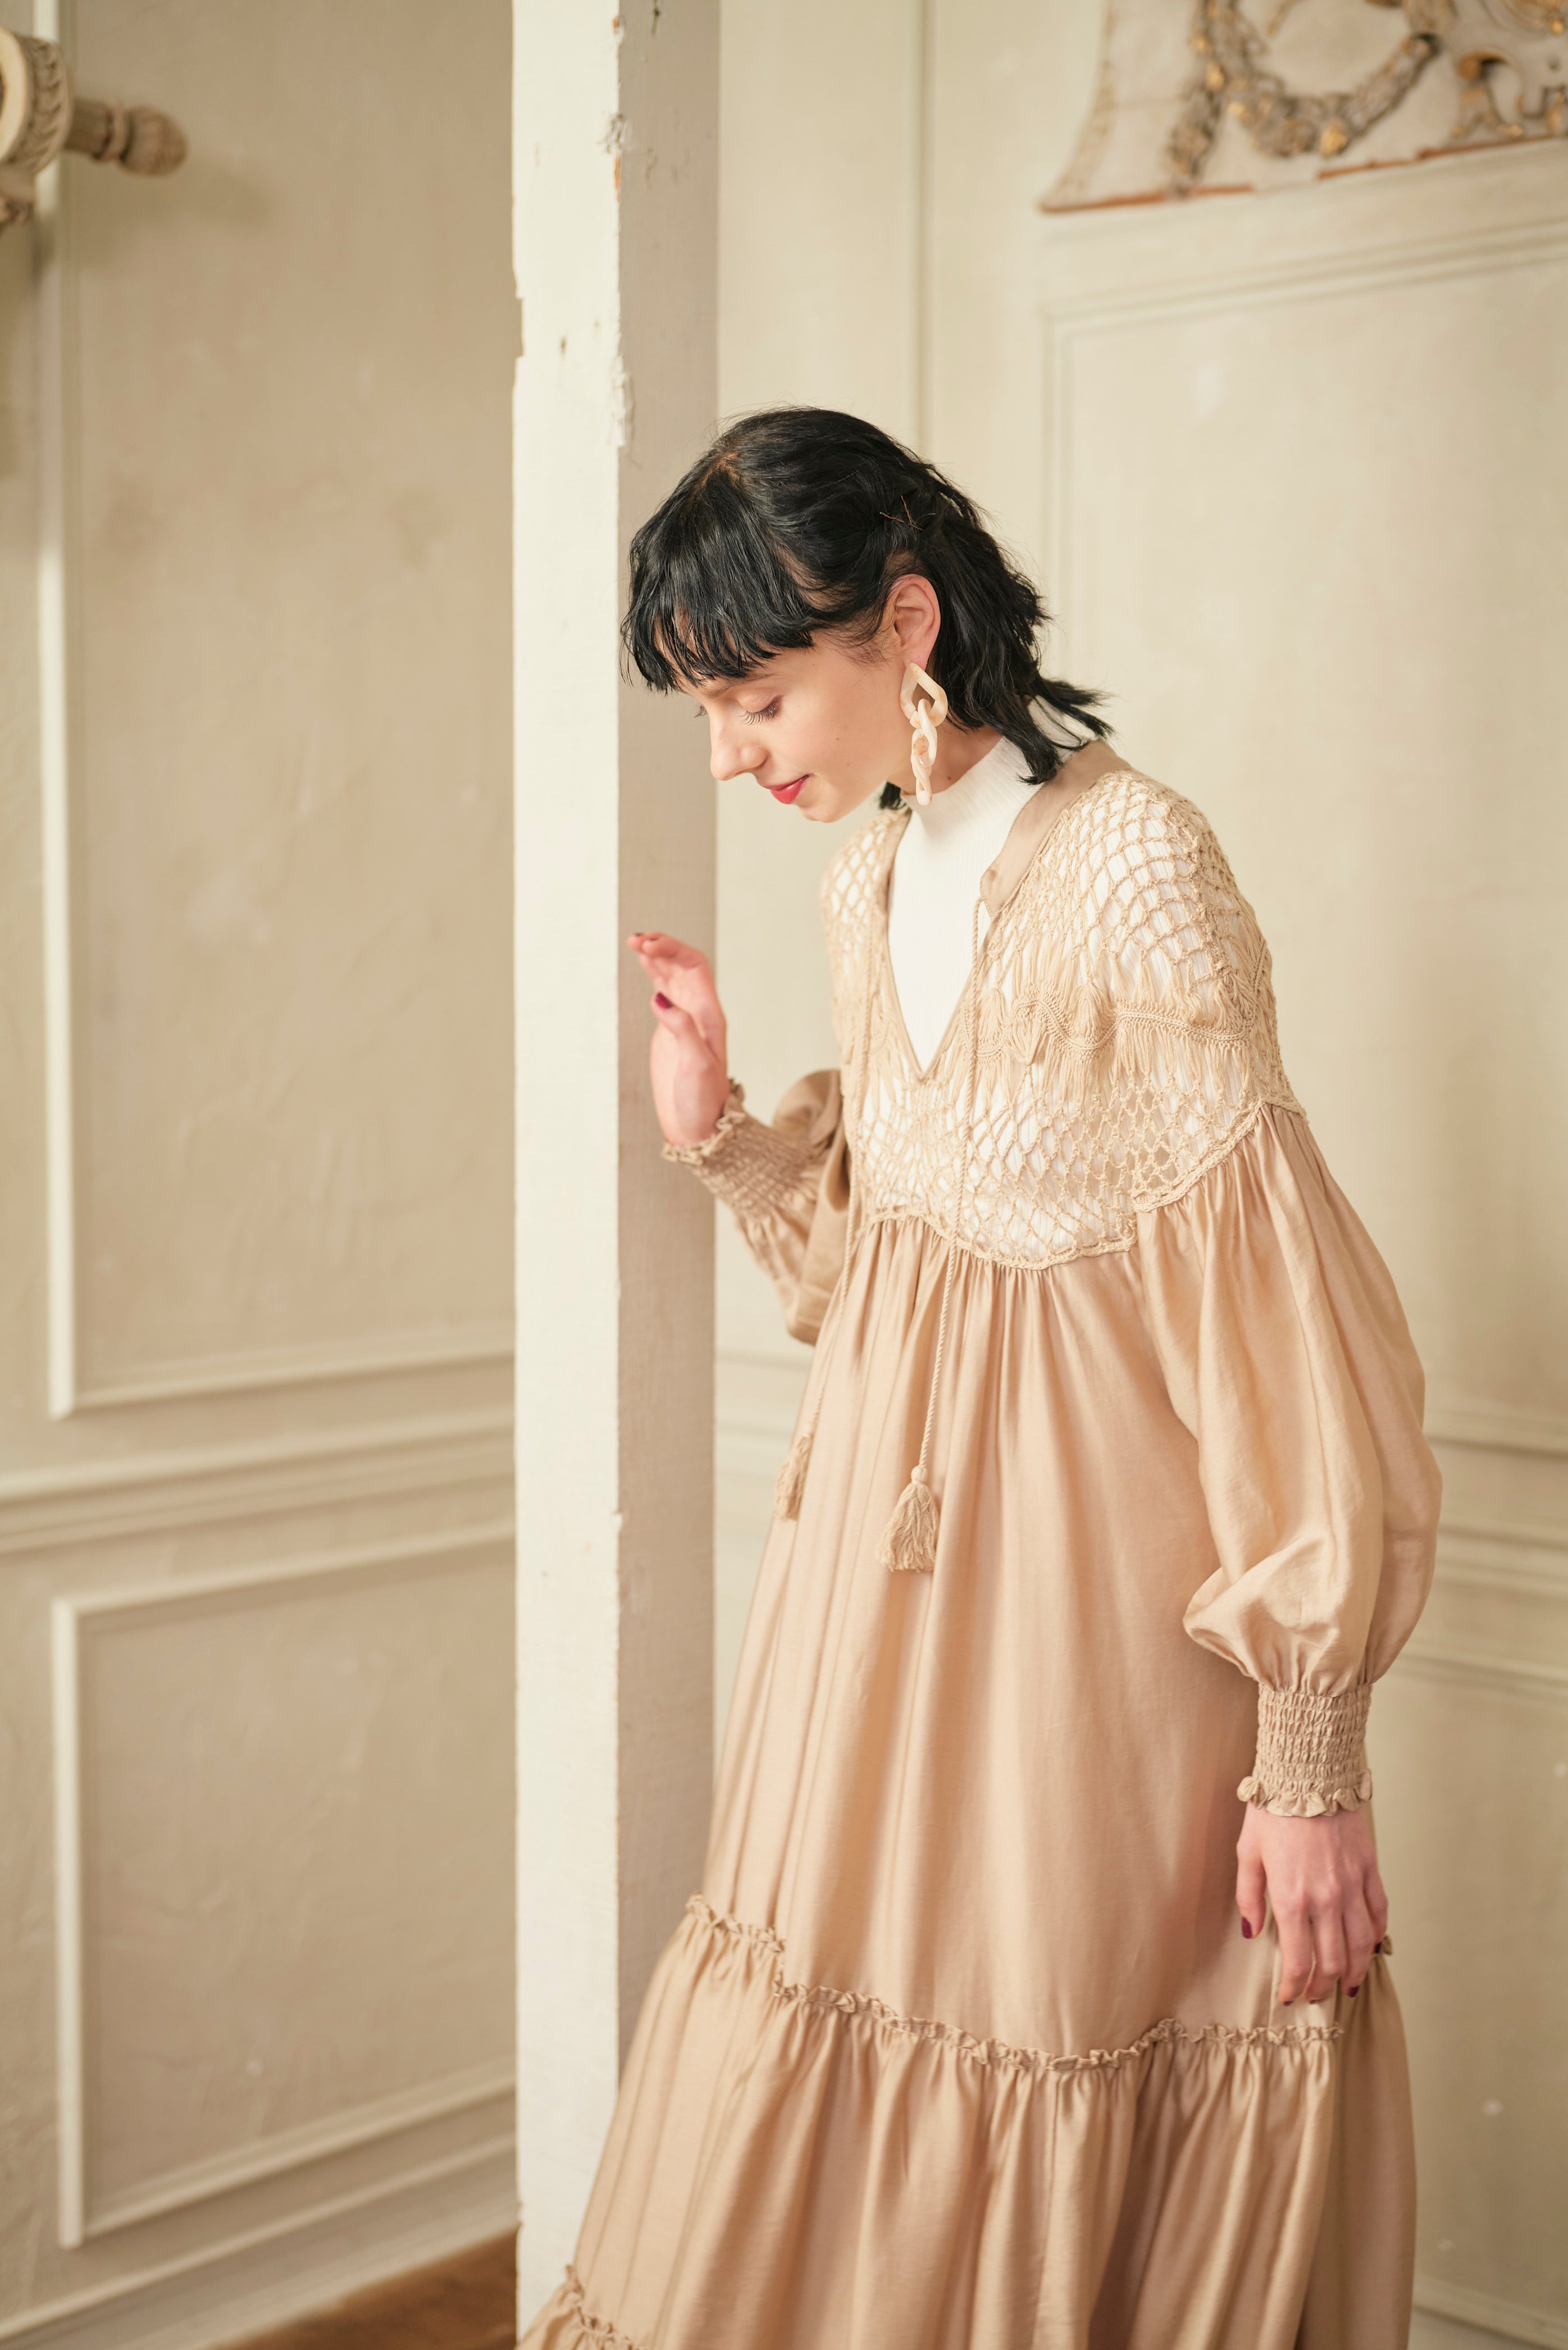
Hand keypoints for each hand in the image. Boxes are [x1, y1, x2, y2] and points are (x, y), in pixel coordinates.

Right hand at [626, 931, 730, 1148]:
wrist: (698, 1126)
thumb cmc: (703, 1100)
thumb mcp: (696, 1066)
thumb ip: (682, 1030)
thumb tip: (660, 998)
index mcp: (709, 1015)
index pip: (694, 967)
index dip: (672, 950)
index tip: (646, 947)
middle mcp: (698, 1012)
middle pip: (683, 964)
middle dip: (661, 946)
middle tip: (635, 941)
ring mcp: (683, 1019)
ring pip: (672, 975)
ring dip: (655, 955)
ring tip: (634, 942)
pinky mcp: (669, 1030)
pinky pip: (663, 992)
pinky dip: (653, 973)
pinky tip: (642, 962)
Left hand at [1235, 1803, 1388, 2006]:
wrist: (1308, 1772)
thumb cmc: (1272, 1809)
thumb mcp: (1246, 1852)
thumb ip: (1248, 1895)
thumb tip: (1252, 1931)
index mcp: (1290, 1897)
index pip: (1298, 1961)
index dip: (1294, 1986)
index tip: (1288, 1996)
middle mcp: (1325, 1898)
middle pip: (1331, 1961)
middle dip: (1322, 1987)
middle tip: (1315, 1996)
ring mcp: (1352, 1885)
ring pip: (1361, 1944)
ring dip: (1354, 1971)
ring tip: (1345, 1985)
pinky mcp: (1369, 1868)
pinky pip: (1379, 1912)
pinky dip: (1377, 1936)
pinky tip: (1369, 1947)